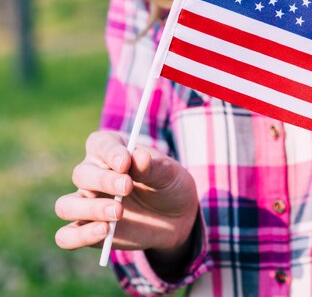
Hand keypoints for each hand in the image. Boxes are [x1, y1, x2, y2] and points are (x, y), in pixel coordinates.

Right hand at [55, 131, 198, 255]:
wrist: (177, 217)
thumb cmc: (169, 185)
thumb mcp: (169, 173)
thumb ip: (153, 166)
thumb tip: (139, 157)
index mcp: (112, 151)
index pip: (100, 144)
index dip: (109, 152)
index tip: (125, 162)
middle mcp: (93, 176)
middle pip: (82, 174)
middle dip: (104, 181)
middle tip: (127, 188)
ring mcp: (87, 204)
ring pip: (66, 205)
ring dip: (89, 209)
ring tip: (118, 213)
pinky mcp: (87, 231)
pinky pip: (67, 236)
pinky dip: (79, 236)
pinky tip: (104, 232)